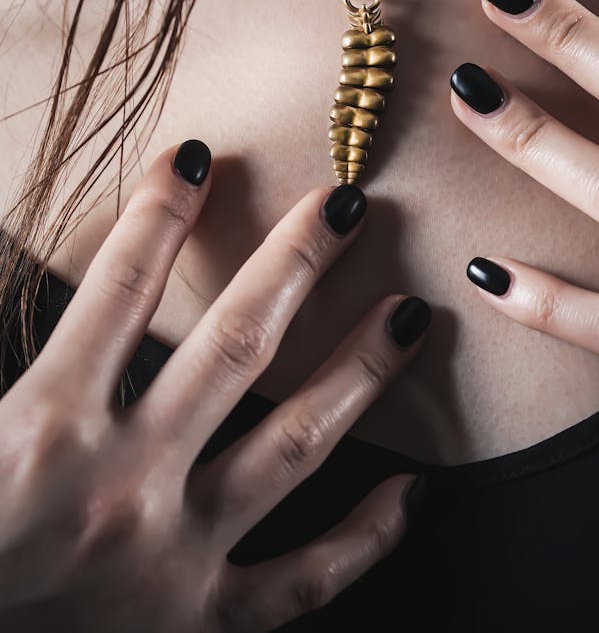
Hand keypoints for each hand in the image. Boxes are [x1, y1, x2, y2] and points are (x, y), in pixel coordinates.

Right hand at [0, 141, 430, 631]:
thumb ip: (25, 358)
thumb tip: (87, 302)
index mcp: (45, 432)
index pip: (119, 287)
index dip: (161, 211)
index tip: (197, 157)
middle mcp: (123, 486)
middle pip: (234, 345)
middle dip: (297, 263)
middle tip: (348, 205)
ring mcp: (173, 560)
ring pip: (292, 445)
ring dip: (359, 372)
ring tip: (410, 315)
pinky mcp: (199, 625)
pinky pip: (303, 580)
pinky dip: (366, 537)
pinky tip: (414, 489)